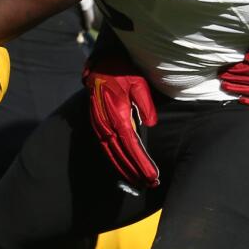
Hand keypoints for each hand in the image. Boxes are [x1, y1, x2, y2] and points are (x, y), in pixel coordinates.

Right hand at [83, 51, 158, 188]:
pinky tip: (123, 168)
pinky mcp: (97, 124)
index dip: (141, 163)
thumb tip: (150, 124)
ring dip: (124, 170)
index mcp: (118, 113)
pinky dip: (114, 160)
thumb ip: (145, 104)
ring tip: (138, 182)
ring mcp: (99, 124)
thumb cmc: (123, 71)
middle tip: (148, 185)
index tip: (151, 176)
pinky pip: (105, 147)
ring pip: (111, 154)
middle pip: (121, 154)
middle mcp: (106, 123)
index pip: (131, 145)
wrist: (101, 63)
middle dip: (134, 172)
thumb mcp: (139, 83)